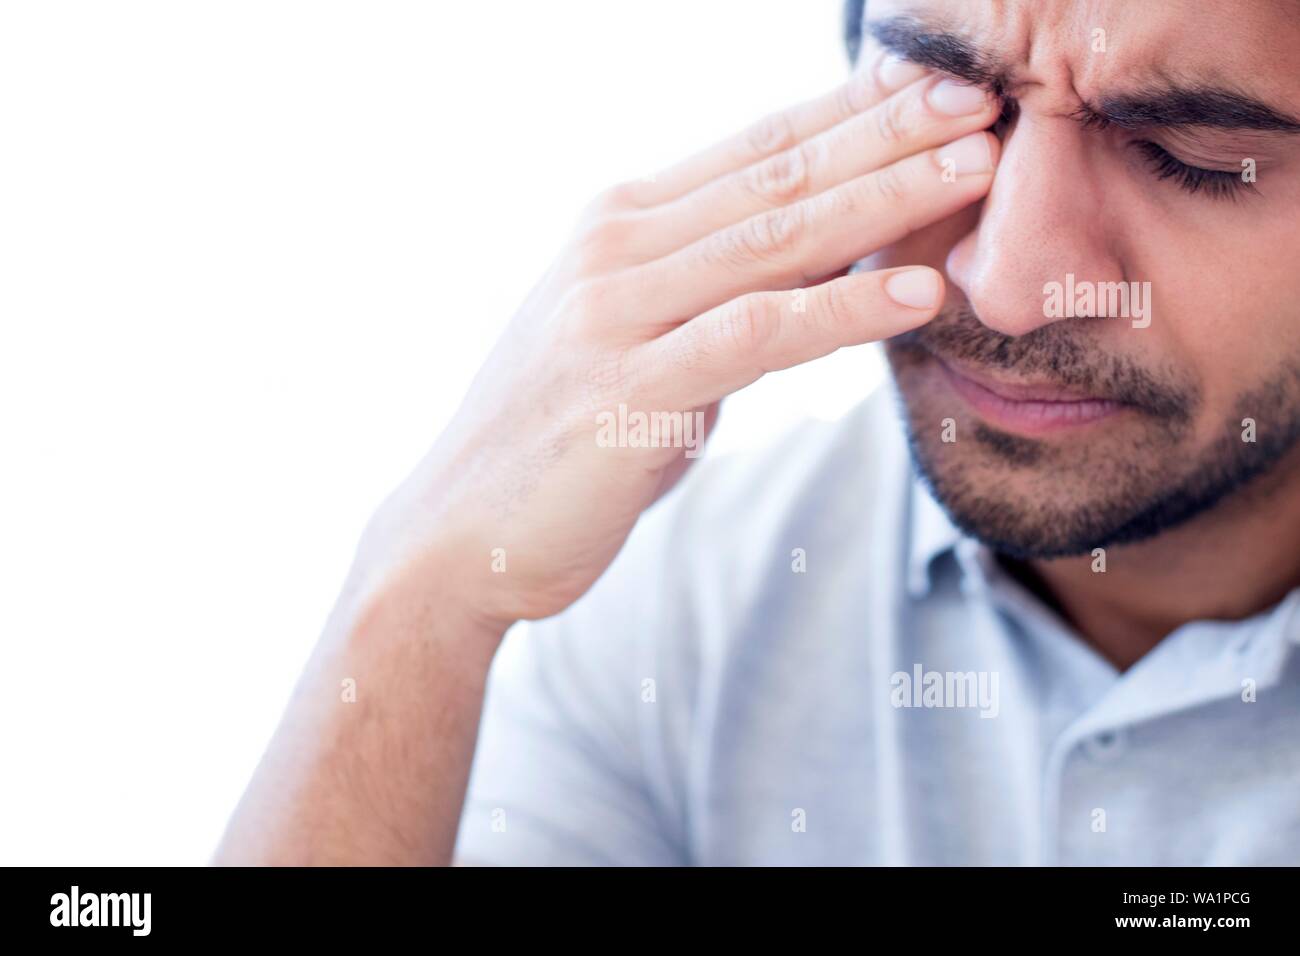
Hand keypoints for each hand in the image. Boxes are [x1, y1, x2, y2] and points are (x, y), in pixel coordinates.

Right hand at [357, 46, 1001, 631]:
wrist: (460, 532)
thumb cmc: (564, 438)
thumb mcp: (641, 341)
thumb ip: (718, 297)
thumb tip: (818, 276)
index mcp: (621, 224)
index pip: (757, 146)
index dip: (853, 108)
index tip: (940, 81)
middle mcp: (615, 248)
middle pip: (776, 174)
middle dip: (887, 129)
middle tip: (984, 95)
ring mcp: (614, 313)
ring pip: (772, 240)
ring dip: (882, 199)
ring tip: (977, 170)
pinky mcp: (627, 391)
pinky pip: (753, 337)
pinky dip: (839, 314)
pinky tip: (916, 294)